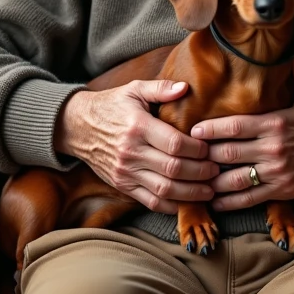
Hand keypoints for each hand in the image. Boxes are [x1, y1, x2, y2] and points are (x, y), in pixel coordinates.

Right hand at [56, 80, 217, 213]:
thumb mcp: (134, 89)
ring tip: (210, 189)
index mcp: (138, 127)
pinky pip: (150, 202)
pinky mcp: (122, 186)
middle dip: (201, 172)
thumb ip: (161, 88)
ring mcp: (126, 172)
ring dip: (191, 193)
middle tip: (217, 170)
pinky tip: (189, 202)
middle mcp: (131, 152)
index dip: (198, 150)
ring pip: (165, 190)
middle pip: (173, 169)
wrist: (77, 127)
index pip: (175, 144)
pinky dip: (172, 206)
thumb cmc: (111, 106)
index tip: (211, 148)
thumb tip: (186, 87)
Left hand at [191, 56, 293, 210]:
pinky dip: (230, 202)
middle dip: (205, 154)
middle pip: (228, 153)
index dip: (210, 129)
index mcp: (275, 123)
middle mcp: (272, 149)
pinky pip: (250, 198)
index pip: (234, 126)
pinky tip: (214, 201)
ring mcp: (276, 172)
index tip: (194, 130)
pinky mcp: (282, 190)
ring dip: (213, 180)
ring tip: (196, 178)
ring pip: (235, 179)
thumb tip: (287, 51)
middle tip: (188, 154)